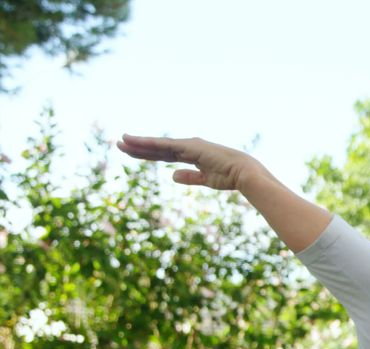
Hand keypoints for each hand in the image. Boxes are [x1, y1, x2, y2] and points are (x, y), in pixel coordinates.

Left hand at [117, 135, 266, 190]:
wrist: (244, 173)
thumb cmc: (231, 177)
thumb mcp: (206, 180)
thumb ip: (190, 177)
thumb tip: (172, 176)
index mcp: (194, 155)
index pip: (166, 154)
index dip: (149, 154)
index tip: (134, 153)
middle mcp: (189, 147)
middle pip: (158, 149)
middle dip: (139, 147)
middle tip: (120, 144)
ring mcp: (188, 145)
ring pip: (158, 145)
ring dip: (139, 144)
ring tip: (121, 141)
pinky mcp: (188, 147)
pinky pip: (163, 145)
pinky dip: (147, 143)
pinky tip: (133, 142)